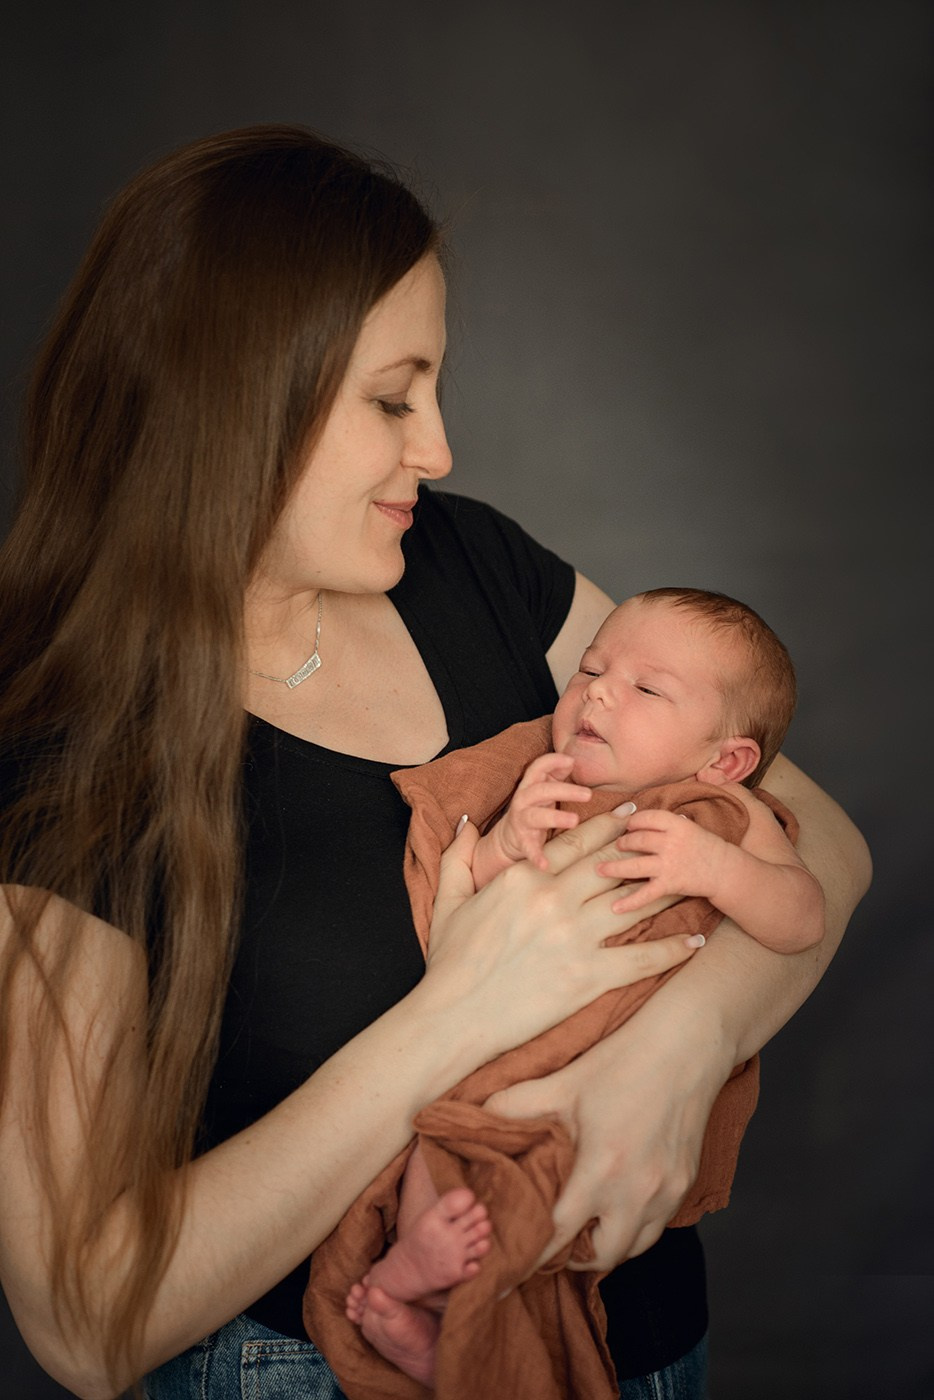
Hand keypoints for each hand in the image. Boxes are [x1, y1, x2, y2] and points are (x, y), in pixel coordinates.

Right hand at [424, 812, 700, 1063]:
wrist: (454, 1016)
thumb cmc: (449, 963)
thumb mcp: (448, 901)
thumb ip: (456, 858)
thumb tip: (463, 824)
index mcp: (524, 879)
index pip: (576, 843)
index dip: (608, 824)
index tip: (631, 813)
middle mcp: (555, 901)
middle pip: (612, 866)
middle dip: (643, 848)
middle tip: (669, 837)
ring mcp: (575, 939)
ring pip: (633, 904)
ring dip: (666, 891)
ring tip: (691, 881)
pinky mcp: (588, 977)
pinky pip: (641, 958)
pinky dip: (672, 949)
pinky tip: (695, 941)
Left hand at [484, 1007, 727, 1271]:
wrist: (688, 1045)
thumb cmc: (624, 1060)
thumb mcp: (564, 1081)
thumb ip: (517, 1105)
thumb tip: (477, 1118)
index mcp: (602, 1169)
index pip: (559, 1235)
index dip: (531, 1255)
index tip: (511, 1269)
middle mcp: (637, 1192)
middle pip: (601, 1257)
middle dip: (572, 1258)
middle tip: (549, 1242)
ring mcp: (667, 1192)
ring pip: (634, 1247)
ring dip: (606, 1246)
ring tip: (582, 1228)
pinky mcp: (686, 1184)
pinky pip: (657, 1226)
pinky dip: (634, 1227)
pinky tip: (616, 1206)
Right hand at [496, 752, 591, 869]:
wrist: (508, 838)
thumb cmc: (535, 809)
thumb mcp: (545, 790)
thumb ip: (557, 775)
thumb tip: (573, 761)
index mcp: (531, 785)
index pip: (538, 767)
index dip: (552, 761)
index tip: (571, 761)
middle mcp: (524, 800)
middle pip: (542, 790)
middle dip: (565, 790)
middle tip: (588, 794)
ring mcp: (521, 821)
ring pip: (536, 816)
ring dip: (555, 817)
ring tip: (574, 821)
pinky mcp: (522, 841)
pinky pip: (529, 848)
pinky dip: (536, 856)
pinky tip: (546, 864)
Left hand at [598, 808, 730, 912]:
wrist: (725, 871)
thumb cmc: (705, 847)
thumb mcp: (688, 827)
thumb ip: (664, 824)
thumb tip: (634, 817)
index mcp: (677, 824)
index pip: (647, 818)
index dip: (632, 821)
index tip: (625, 825)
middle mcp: (671, 842)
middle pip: (637, 840)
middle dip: (622, 843)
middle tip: (615, 847)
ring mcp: (670, 863)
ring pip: (635, 865)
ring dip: (614, 867)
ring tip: (599, 869)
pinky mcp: (670, 884)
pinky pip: (646, 893)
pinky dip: (629, 902)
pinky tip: (614, 907)